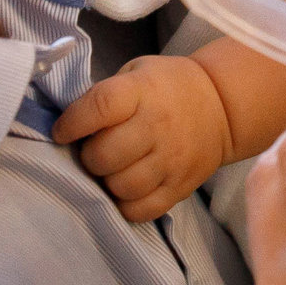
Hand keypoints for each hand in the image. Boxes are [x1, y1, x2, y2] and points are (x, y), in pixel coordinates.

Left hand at [54, 53, 229, 222]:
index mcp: (142, 91)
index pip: (99, 108)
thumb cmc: (167, 87)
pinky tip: (127, 189)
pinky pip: (142, 210)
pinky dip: (126, 205)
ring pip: (121, 187)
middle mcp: (158, 126)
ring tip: (113, 170)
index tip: (63, 132)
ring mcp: (172, 160)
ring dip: (108, 182)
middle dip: (89, 157)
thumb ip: (104, 97)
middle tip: (95, 152)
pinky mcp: (181, 186)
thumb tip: (69, 128)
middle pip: (105, 155)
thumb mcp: (135, 74)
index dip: (72, 123)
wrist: (222, 106)